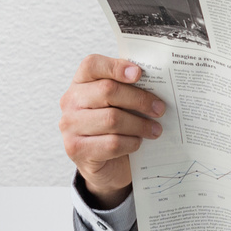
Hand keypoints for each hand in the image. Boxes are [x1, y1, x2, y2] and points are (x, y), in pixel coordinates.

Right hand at [61, 53, 165, 204]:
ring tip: (155, 130)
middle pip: (107, 91)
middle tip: (160, 109)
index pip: (92, 65)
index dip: (116, 67)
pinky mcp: (76, 149)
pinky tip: (137, 142)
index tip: (139, 73)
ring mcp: (70, 126)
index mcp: (81, 82)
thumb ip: (130, 88)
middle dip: (140, 100)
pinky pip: (112, 143)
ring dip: (140, 125)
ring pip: (112, 119)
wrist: (105, 165)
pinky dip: (131, 143)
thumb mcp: (121, 103)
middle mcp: (70, 101)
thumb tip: (159, 80)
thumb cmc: (116, 127)